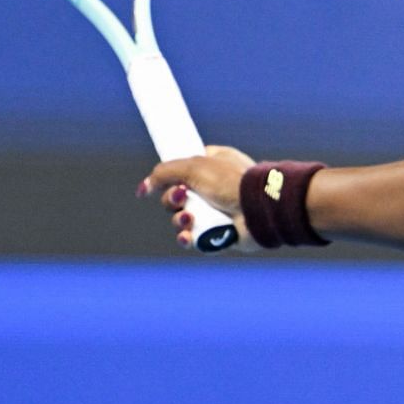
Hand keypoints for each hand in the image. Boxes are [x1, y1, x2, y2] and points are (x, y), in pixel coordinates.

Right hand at [140, 145, 256, 249]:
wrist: (258, 207)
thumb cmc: (231, 181)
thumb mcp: (193, 167)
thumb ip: (164, 172)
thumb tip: (145, 187)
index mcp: (213, 164)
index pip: (183, 168)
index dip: (170, 176)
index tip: (159, 181)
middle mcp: (215, 187)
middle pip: (177, 197)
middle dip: (173, 200)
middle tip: (182, 197)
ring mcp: (217, 211)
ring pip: (182, 219)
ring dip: (179, 220)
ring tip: (188, 219)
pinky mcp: (219, 233)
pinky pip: (194, 238)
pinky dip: (187, 238)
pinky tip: (187, 236)